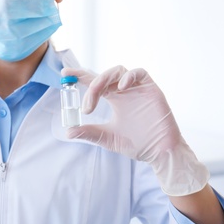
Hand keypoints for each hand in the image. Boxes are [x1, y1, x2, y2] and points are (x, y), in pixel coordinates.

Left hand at [61, 66, 208, 195]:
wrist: (159, 152)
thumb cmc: (136, 144)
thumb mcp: (107, 138)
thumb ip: (90, 132)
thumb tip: (68, 132)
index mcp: (114, 99)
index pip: (94, 83)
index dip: (80, 75)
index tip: (65, 72)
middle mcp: (124, 91)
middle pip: (103, 76)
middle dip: (89, 83)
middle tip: (86, 107)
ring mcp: (137, 88)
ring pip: (117, 71)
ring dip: (104, 79)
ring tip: (97, 94)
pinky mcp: (151, 89)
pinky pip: (139, 73)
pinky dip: (128, 77)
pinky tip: (120, 88)